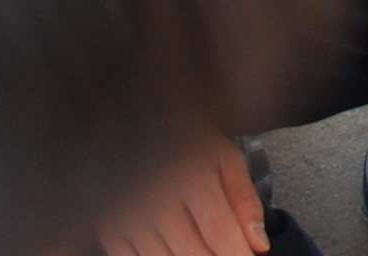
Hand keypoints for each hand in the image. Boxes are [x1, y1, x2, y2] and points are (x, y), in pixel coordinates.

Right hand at [96, 138, 270, 255]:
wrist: (136, 123)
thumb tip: (258, 245)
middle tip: (228, 251)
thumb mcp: (224, 158)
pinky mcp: (109, 228)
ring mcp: (128, 216)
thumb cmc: (187, 140)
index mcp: (190, 176)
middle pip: (194, 253)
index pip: (219, 233)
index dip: (238, 255)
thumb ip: (245, 201)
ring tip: (202, 247)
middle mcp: (156, 198)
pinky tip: (174, 249)